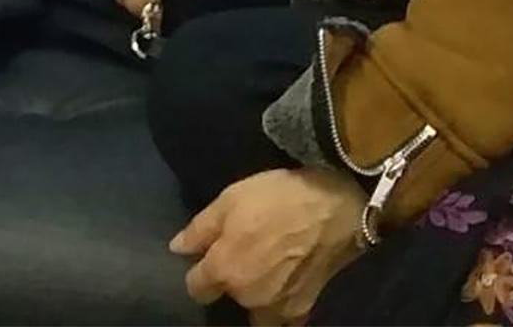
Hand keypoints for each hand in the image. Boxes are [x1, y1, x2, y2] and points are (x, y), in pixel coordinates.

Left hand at [170, 168, 367, 320]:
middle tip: (242, 258)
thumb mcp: (230, 199)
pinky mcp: (305, 309)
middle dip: (230, 283)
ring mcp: (278, 308)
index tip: (204, 260)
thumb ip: (199, 229)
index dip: (197, 273)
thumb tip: (177, 249)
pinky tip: (284, 288)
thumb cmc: (278, 197)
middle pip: (229, 298)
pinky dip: (281, 311)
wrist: (336, 207)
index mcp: (224, 270)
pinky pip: (286, 322)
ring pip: (257, 315)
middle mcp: (248, 297)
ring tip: (263, 276)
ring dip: (255, 301)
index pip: (195, 288)